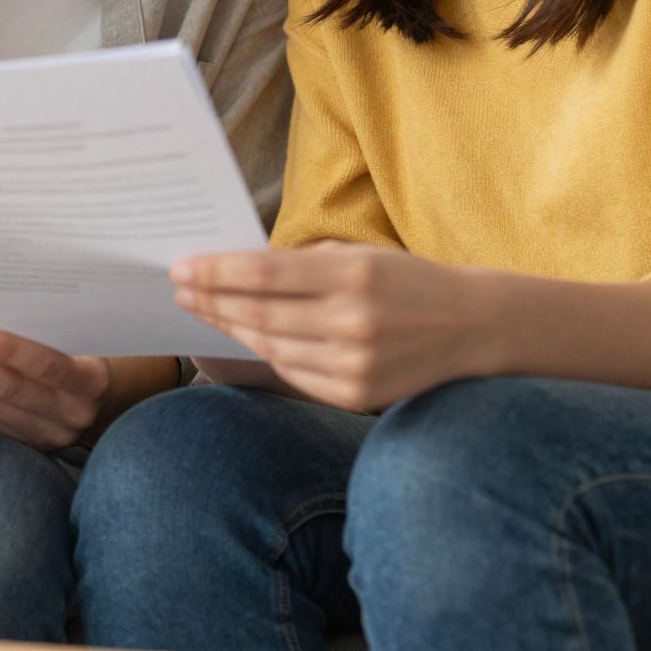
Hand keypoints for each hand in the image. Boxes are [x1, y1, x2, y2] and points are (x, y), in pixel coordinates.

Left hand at [0, 327, 110, 451]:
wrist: (103, 399)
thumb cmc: (85, 353)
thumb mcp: (83, 340)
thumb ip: (52, 330)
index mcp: (91, 382)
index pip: (49, 367)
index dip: (11, 351)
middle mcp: (72, 414)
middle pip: (13, 391)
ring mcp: (50, 435)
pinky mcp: (29, 445)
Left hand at [173, 242, 500, 412]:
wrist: (471, 327)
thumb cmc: (406, 281)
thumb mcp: (362, 255)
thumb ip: (305, 263)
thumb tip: (236, 268)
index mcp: (355, 274)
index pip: (266, 273)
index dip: (218, 272)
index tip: (182, 267)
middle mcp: (355, 321)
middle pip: (260, 313)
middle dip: (211, 301)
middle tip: (178, 289)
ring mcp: (356, 364)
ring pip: (271, 346)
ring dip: (229, 329)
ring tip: (201, 311)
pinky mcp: (357, 395)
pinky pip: (294, 372)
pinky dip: (263, 353)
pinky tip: (241, 337)